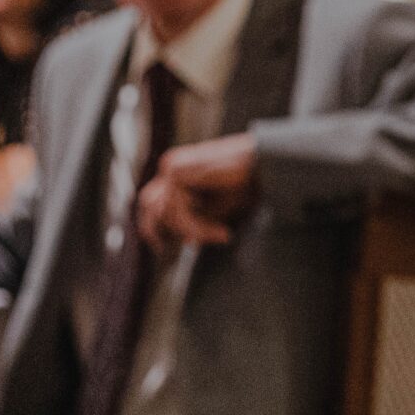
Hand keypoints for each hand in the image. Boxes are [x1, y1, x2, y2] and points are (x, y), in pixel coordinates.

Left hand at [133, 132, 257, 251]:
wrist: (265, 163)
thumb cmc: (247, 183)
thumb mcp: (217, 208)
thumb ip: (197, 220)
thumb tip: (185, 239)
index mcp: (177, 171)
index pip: (151, 203)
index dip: (152, 228)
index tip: (164, 250)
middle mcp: (172, 166)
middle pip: (149, 206)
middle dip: (159, 231)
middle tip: (176, 250)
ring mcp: (172, 166)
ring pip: (165, 212)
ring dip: (194, 230)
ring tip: (222, 235)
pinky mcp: (178, 171)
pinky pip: (178, 211)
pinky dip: (199, 226)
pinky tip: (222, 231)